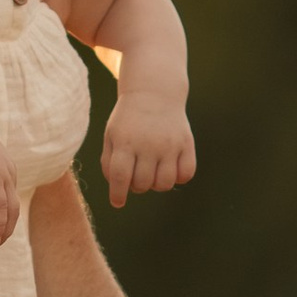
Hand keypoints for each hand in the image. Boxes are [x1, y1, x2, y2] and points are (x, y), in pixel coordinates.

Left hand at [101, 94, 194, 209]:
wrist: (153, 93)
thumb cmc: (128, 120)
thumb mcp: (112, 136)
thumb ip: (109, 163)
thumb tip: (118, 189)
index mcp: (125, 142)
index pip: (120, 177)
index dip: (117, 195)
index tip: (117, 202)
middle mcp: (148, 144)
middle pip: (142, 184)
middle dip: (137, 186)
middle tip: (137, 174)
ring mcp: (170, 144)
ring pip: (164, 184)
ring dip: (156, 184)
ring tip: (153, 171)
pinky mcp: (186, 143)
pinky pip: (186, 174)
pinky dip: (178, 177)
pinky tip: (170, 167)